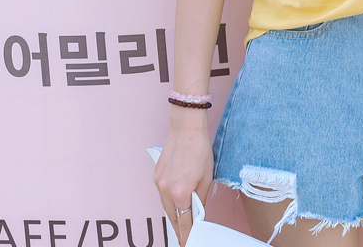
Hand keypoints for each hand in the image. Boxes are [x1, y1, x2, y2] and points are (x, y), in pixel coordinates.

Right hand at [154, 119, 213, 245]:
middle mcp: (166, 190)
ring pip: (165, 205)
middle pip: (172, 216)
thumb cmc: (200, 149)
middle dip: (179, 227)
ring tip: (181, 219)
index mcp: (181, 193)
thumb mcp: (207, 176)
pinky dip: (169, 198)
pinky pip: (162, 193)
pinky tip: (175, 199)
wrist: (186, 127)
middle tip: (185, 235)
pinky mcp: (156, 175)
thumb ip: (201, 198)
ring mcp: (158, 183)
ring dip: (173, 212)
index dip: (186, 235)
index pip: (183, 222)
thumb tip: (198, 211)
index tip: (187, 243)